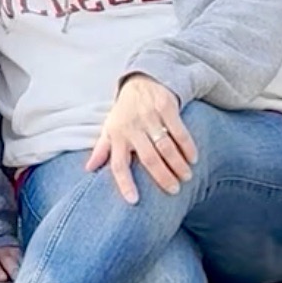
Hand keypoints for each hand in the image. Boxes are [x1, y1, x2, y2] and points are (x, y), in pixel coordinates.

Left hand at [85, 74, 196, 204]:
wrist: (140, 81)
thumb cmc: (124, 111)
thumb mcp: (109, 128)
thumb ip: (101, 149)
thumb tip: (88, 169)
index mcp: (117, 135)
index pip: (118, 164)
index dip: (124, 183)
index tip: (134, 201)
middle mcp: (132, 127)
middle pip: (149, 158)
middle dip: (163, 177)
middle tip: (174, 190)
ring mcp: (149, 117)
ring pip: (166, 146)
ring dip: (177, 164)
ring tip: (186, 177)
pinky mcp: (166, 107)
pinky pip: (179, 130)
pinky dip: (187, 146)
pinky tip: (193, 158)